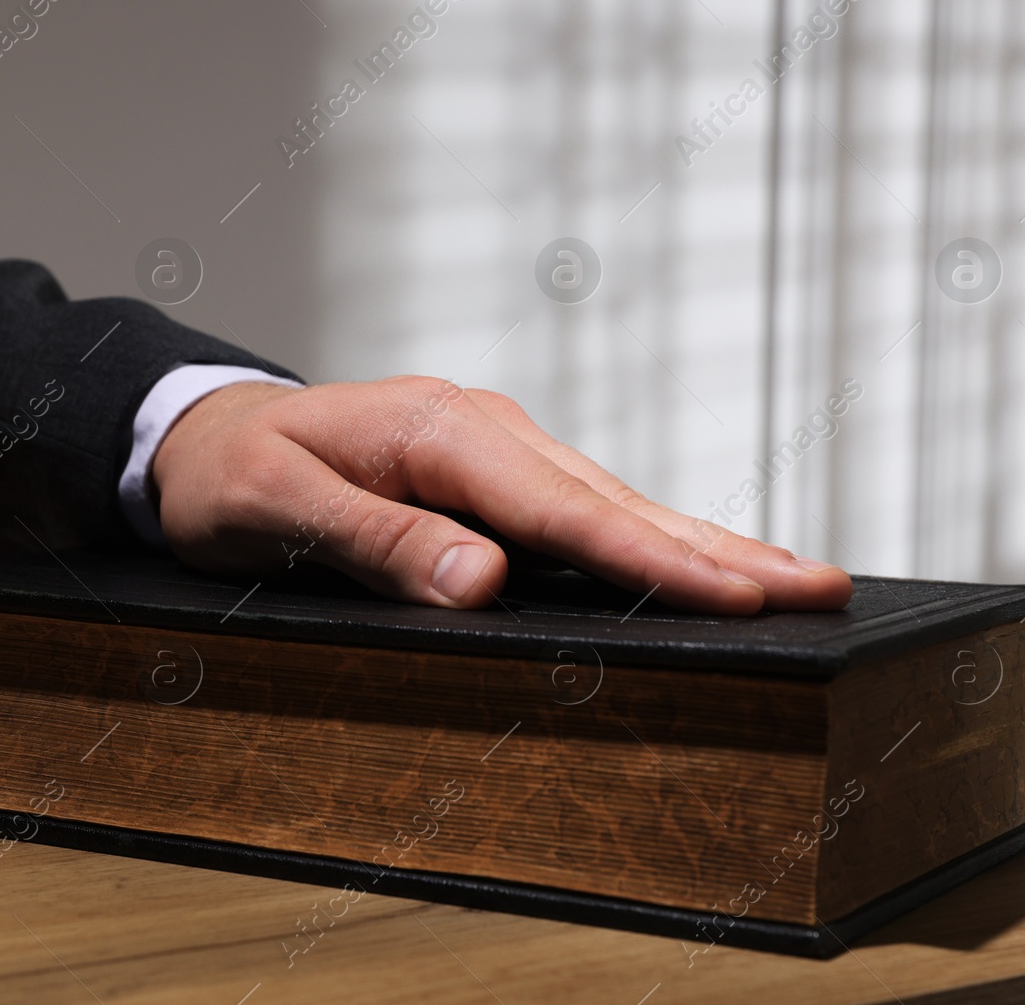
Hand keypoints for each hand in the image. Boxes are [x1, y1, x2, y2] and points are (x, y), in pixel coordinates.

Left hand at [151, 375, 851, 613]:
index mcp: (440, 432)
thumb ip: (375, 542)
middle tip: (824, 586)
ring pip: (614, 500)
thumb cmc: (230, 474)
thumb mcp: (275, 509)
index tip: (741, 595)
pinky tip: (696, 560)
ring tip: (795, 577)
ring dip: (705, 541)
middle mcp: (483, 429)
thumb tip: (481, 584)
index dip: (656, 558)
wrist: (201, 431)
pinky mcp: (492, 468)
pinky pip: (584, 506)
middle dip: (721, 549)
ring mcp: (493, 445)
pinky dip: (651, 536)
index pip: (564, 510)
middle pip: (616, 500)